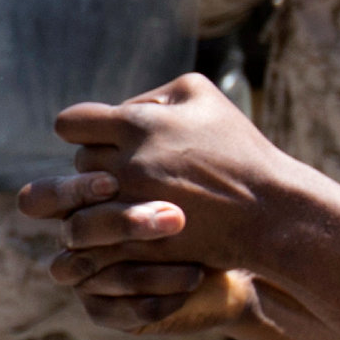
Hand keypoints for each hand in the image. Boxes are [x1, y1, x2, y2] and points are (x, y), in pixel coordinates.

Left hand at [16, 72, 304, 278]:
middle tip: (131, 169)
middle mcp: (125, 164)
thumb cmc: (238, 150)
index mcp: (136, 125)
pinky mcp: (135, 244)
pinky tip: (127, 226)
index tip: (99, 135)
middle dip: (101, 163)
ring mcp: (128, 207)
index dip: (83, 128)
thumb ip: (153, 96)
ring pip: (83, 204)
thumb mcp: (203, 97)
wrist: (269, 213)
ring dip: (101, 200)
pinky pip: (96, 239)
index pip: (71, 124)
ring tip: (130, 196)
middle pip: (80, 164)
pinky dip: (106, 233)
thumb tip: (120, 109)